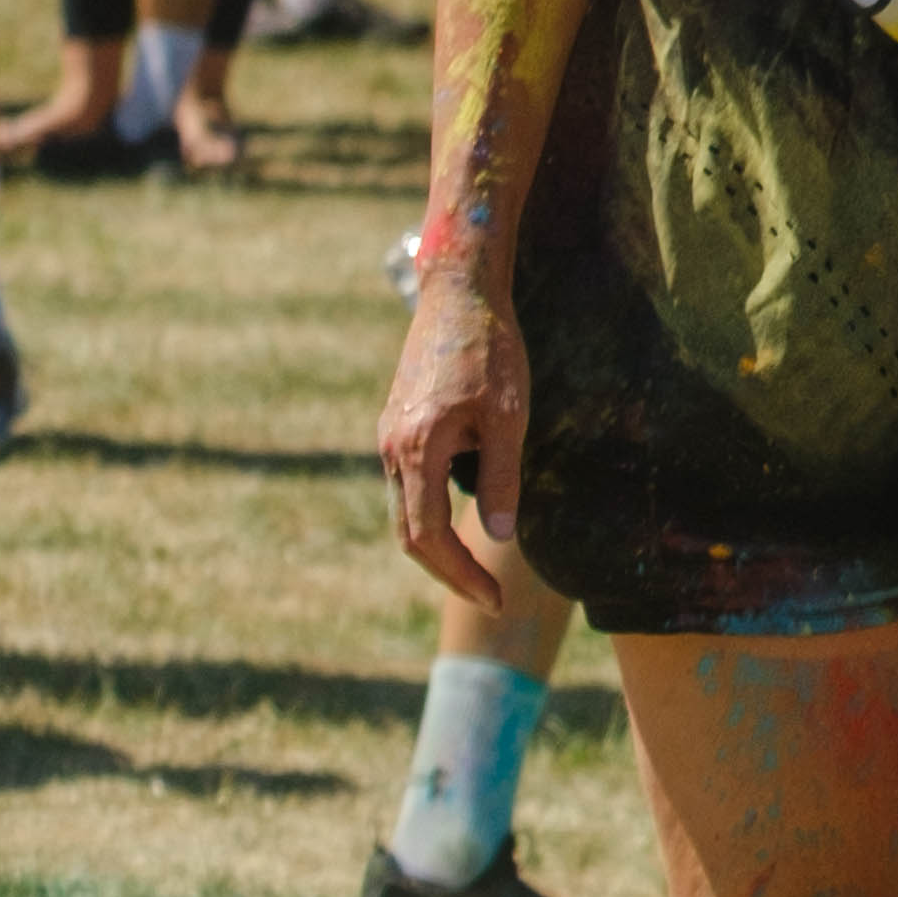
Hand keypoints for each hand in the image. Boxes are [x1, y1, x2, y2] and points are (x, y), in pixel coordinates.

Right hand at [376, 259, 530, 609]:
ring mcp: (389, 439)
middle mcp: (392, 449)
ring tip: (478, 570)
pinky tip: (462, 523)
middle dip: (448, 571)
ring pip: (404, 512)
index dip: (461, 573)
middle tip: (489, 597)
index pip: (430, 536)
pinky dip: (430, 515)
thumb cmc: (491, 351)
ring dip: (437, 547)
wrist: (457, 297)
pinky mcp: (395, 427)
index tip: (494, 599)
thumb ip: (501, 477)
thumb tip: (500, 537)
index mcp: (418, 449)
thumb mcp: (508, 416)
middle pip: (410, 534)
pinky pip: (407, 487)